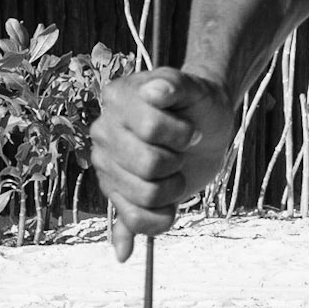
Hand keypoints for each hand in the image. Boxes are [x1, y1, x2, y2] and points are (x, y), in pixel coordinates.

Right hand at [90, 69, 236, 260]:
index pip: (150, 129)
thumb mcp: (195, 87)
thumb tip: (153, 91)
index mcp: (118, 100)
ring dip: (174, 188)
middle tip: (183, 150)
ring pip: (143, 198)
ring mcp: (108, 168)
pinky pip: (132, 222)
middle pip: (148, 167)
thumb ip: (175, 83)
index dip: (181, 133)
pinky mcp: (120, 196)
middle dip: (177, 161)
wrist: (205, 125)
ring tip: (176, 170)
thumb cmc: (198, 103)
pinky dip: (153, 224)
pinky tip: (165, 216)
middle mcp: (104, 134)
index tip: (191, 128)